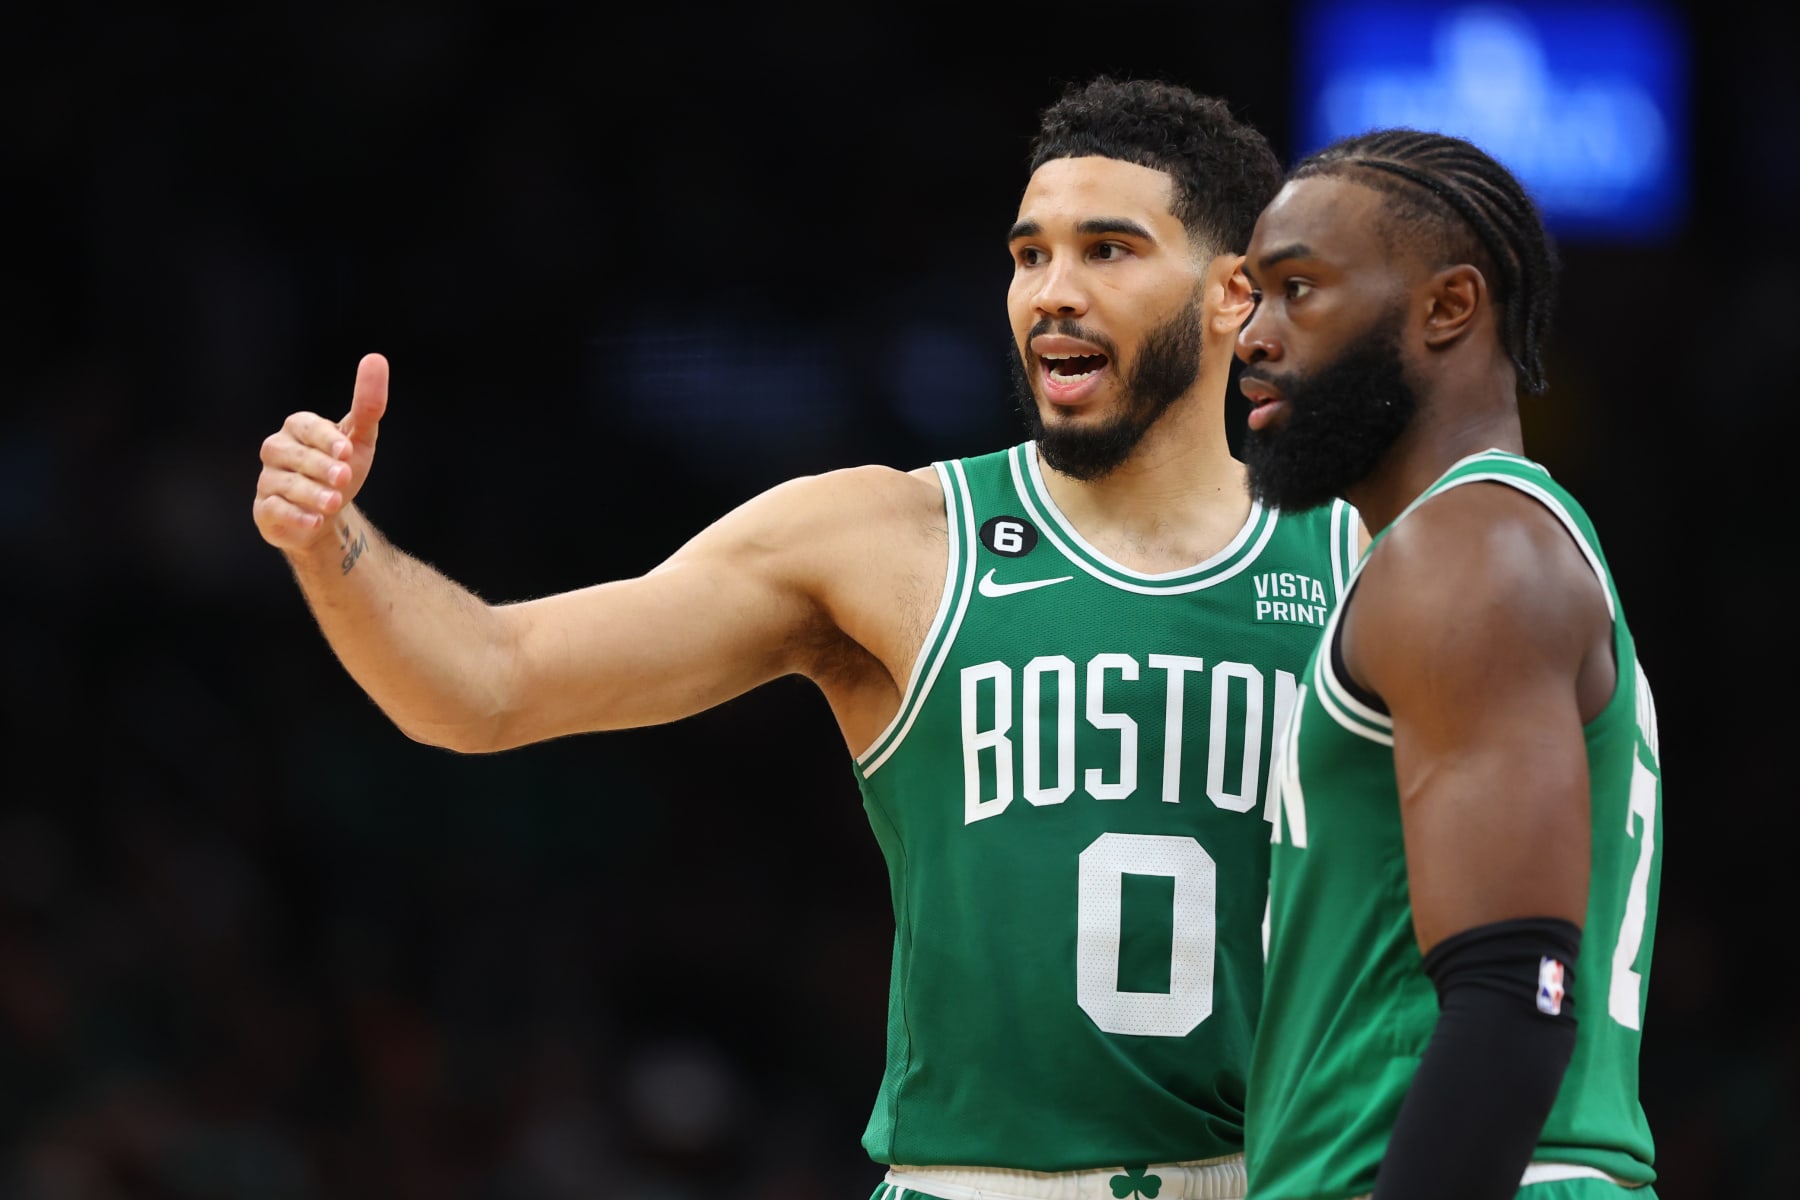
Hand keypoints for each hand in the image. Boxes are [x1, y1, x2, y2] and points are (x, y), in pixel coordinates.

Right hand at [253, 353, 388, 551]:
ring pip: (285, 484)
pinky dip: (294, 516)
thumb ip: (367, 405)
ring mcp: (268, 480)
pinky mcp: (265, 509)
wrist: (326, 514)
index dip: (326, 439)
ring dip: (311, 493)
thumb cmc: (340, 468)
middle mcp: (277, 450)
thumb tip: (376, 358)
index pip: (307, 427)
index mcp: (298, 428)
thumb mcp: (359, 439)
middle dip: (320, 467)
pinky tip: (314, 521)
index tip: (346, 451)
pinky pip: (274, 510)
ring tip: (334, 503)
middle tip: (344, 478)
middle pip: (296, 456)